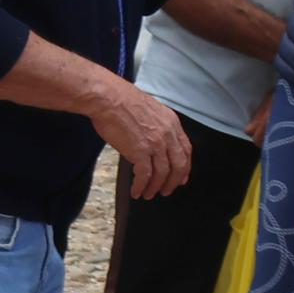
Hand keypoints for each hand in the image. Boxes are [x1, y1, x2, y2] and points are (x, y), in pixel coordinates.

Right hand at [92, 75, 191, 197]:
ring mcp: (155, 144)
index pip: (185, 149)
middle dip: (173, 181)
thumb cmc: (120, 99)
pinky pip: (144, 175)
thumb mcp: (148, 109)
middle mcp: (167, 134)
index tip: (181, 176)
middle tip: (167, 190)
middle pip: (178, 164)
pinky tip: (137, 191)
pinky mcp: (140, 151)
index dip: (184, 166)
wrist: (108, 98)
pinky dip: (141, 186)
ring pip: (162, 173)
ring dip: (156, 187)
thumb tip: (149, 137)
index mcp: (171, 123)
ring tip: (148, 194)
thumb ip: (154, 124)